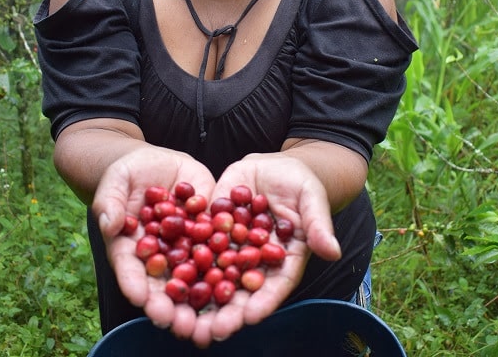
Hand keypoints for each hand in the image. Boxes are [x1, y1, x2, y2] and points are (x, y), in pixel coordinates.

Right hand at [91, 146, 215, 336]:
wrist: (158, 164)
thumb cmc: (128, 174)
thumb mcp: (115, 181)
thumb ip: (110, 202)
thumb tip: (109, 223)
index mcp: (131, 248)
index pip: (131, 271)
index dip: (135, 285)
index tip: (141, 299)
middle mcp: (160, 255)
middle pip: (164, 284)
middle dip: (172, 306)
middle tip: (180, 324)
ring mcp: (186, 246)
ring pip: (195, 275)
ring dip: (204, 298)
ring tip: (213, 321)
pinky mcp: (209, 231)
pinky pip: (221, 247)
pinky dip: (232, 265)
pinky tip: (241, 280)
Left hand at [188, 153, 340, 346]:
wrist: (274, 166)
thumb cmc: (302, 184)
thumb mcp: (311, 200)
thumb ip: (318, 225)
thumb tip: (333, 251)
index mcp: (282, 260)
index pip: (274, 286)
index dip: (263, 302)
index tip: (250, 317)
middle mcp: (254, 261)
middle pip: (240, 290)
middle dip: (226, 311)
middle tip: (210, 331)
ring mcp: (231, 248)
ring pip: (213, 276)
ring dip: (198, 296)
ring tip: (183, 315)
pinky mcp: (211, 230)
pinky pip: (195, 245)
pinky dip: (181, 261)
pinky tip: (164, 275)